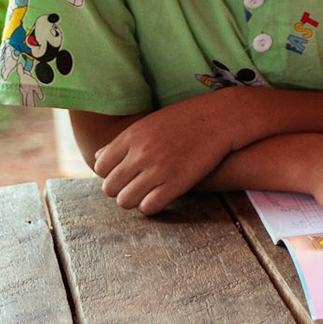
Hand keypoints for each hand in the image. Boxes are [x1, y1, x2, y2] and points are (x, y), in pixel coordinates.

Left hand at [94, 92, 238, 213]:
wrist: (224, 117)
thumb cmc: (189, 118)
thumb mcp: (151, 122)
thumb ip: (123, 141)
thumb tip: (98, 157)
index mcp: (131, 136)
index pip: (100, 167)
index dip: (112, 174)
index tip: (127, 174)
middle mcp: (140, 153)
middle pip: (110, 187)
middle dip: (122, 190)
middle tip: (138, 186)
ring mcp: (158, 168)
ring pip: (125, 201)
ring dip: (135, 200)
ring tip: (149, 193)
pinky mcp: (177, 182)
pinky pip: (149, 206)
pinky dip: (152, 206)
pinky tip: (162, 197)